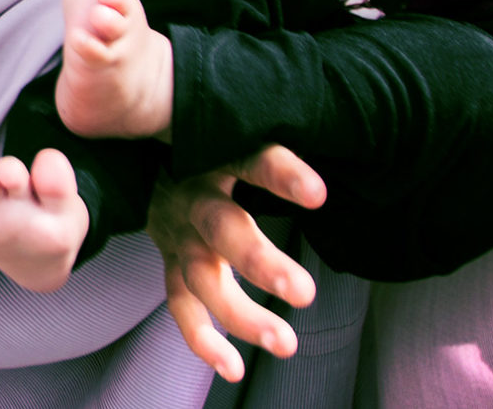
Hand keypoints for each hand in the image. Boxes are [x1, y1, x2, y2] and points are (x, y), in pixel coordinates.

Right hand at [146, 145, 325, 381]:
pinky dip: (205, 340)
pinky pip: (181, 306)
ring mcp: (179, 234)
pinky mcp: (171, 262)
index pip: (257, 160)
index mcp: (220, 155)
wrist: (148, 153)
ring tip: (285, 343)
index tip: (318, 194)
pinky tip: (235, 367)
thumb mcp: (243, 129)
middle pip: (225, 230)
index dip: (285, 176)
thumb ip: (282, 139)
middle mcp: (196, 196)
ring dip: (243, 315)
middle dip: (261, 264)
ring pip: (204, 279)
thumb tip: (344, 125)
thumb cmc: (218, 140)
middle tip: (304, 291)